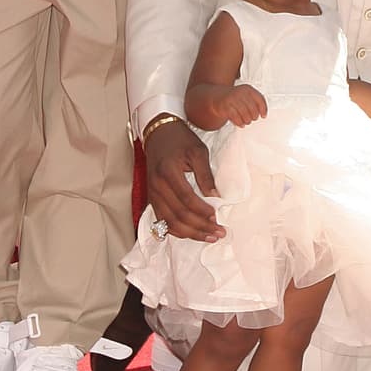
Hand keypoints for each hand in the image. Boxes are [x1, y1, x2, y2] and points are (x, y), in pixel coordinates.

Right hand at [144, 119, 223, 242]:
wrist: (159, 133)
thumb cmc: (181, 140)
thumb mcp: (198, 151)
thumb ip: (206, 175)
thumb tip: (215, 196)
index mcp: (168, 173)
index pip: (186, 199)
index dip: (202, 211)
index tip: (217, 218)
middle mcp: (157, 186)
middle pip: (178, 215)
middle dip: (200, 227)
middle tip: (218, 233)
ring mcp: (152, 193)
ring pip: (169, 222)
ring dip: (190, 233)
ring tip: (208, 237)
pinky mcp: (152, 197)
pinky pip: (162, 220)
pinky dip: (176, 230)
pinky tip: (191, 234)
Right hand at [218, 83, 267, 127]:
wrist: (217, 96)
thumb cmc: (234, 98)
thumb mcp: (245, 95)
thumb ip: (254, 101)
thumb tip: (264, 113)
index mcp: (248, 89)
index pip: (260, 99)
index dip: (263, 109)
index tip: (264, 115)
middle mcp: (240, 93)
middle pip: (253, 109)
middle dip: (254, 116)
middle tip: (253, 119)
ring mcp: (232, 99)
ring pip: (245, 114)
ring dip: (247, 120)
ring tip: (247, 121)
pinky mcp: (226, 107)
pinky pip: (236, 117)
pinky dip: (240, 122)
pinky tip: (241, 124)